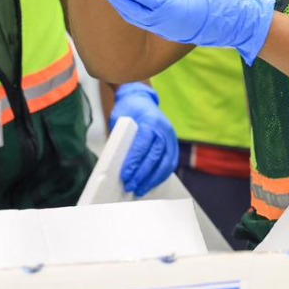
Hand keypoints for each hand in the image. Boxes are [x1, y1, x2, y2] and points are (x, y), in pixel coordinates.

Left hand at [112, 82, 178, 196]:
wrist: (141, 99)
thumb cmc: (128, 110)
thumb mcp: (119, 119)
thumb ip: (119, 138)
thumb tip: (115, 164)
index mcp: (150, 120)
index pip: (142, 145)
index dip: (134, 162)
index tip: (125, 175)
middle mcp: (163, 128)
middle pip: (155, 156)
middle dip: (142, 174)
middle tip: (131, 186)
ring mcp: (171, 136)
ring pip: (165, 162)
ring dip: (153, 179)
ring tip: (140, 189)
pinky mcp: (173, 143)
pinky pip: (170, 163)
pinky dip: (161, 175)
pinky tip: (151, 183)